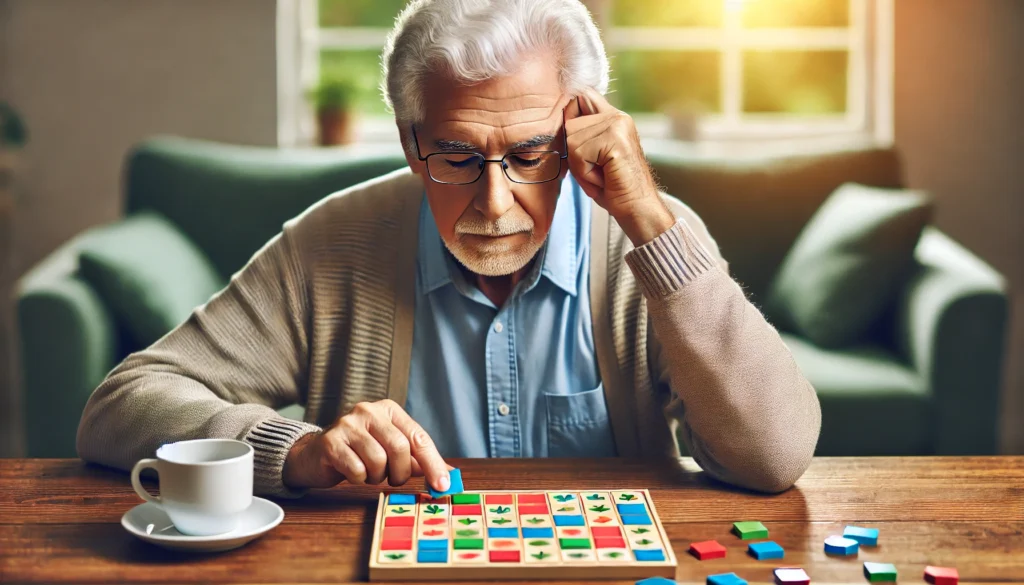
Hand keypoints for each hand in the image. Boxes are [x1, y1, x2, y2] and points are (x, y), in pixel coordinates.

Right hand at [283, 399, 450, 491]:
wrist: (315, 456)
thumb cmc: (359, 454)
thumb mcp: (391, 452)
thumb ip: (418, 461)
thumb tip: (449, 477)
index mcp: (389, 410)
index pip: (418, 437)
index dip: (433, 463)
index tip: (442, 486)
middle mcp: (369, 410)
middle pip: (400, 448)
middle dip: (400, 473)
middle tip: (392, 480)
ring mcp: (347, 423)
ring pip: (378, 460)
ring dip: (376, 477)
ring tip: (368, 473)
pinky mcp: (330, 441)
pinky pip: (356, 469)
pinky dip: (358, 478)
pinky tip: (351, 472)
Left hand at [564, 87, 676, 245]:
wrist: (637, 208)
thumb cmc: (613, 187)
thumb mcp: (593, 156)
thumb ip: (581, 135)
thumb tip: (561, 120)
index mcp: (614, 117)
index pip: (582, 96)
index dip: (571, 114)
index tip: (577, 141)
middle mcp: (617, 116)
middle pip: (570, 123)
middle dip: (574, 153)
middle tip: (595, 170)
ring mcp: (617, 125)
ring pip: (571, 140)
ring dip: (580, 166)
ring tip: (600, 175)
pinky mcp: (615, 139)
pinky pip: (578, 153)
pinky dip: (585, 173)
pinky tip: (603, 179)